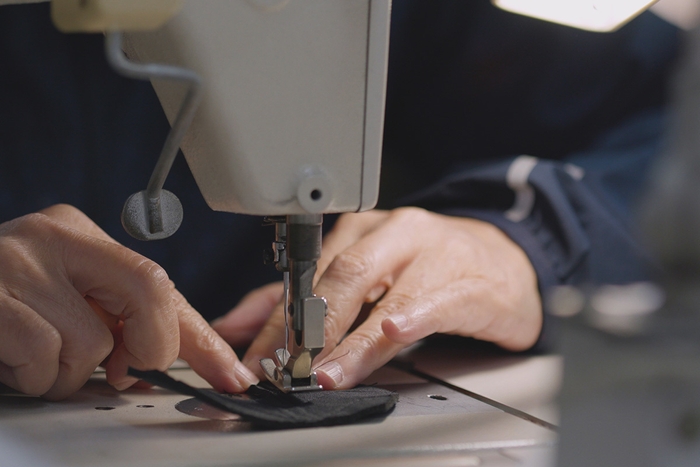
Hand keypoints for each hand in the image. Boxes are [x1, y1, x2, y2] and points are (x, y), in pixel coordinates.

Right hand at [0, 204, 257, 399]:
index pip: (162, 284)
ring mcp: (15, 264)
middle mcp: (51, 237)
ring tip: (37, 359)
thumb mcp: (68, 301)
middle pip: (149, 291)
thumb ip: (121, 319)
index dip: (202, 337)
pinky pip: (42, 357)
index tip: (231, 376)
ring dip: (69, 374)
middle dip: (149, 348)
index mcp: (79, 235)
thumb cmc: (3, 306)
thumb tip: (180, 361)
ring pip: (92, 343)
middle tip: (126, 369)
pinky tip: (13, 360)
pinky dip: (34, 377)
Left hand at [215, 208, 541, 388]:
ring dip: (350, 340)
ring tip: (326, 372)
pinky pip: (436, 299)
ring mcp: (433, 254)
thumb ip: (303, 300)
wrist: (504, 260)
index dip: (276, 321)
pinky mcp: (468, 282)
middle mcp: (395, 234)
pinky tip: (395, 332)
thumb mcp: (367, 276)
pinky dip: (412, 317)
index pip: (308, 274)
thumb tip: (238, 326)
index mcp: (363, 229)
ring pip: (383, 295)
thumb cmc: (429, 268)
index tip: (254, 360)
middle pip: (342, 278)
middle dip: (307, 329)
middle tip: (285, 369)